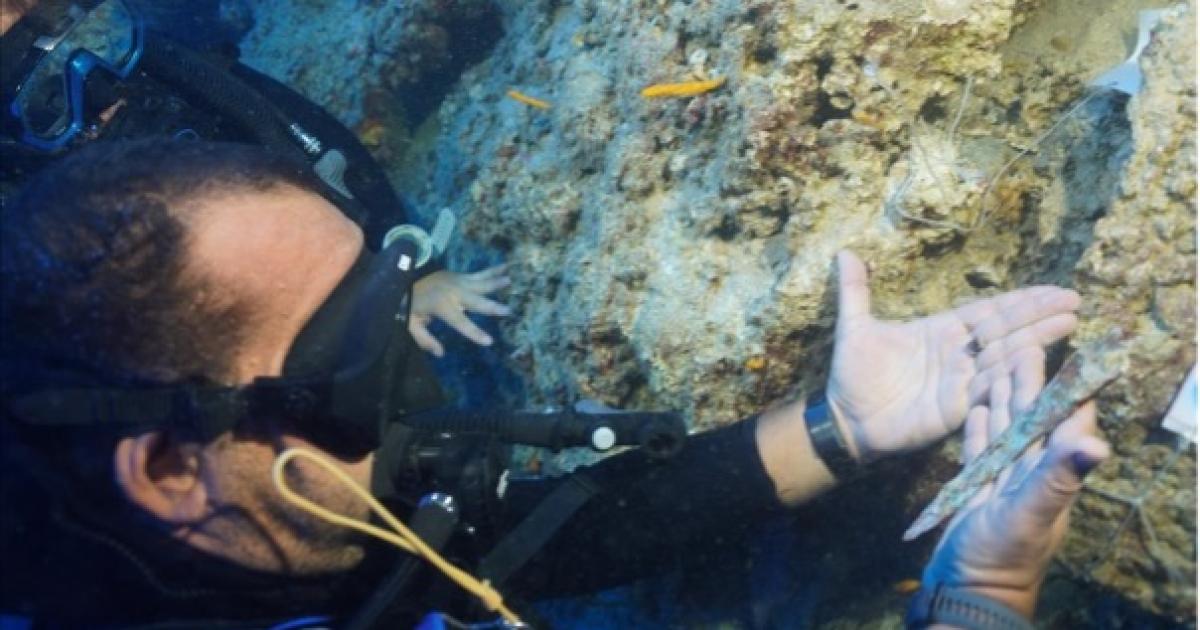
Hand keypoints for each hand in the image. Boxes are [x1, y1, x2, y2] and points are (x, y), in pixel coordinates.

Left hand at [409, 265, 510, 356]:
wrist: (404, 277)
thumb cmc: (409, 305)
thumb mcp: (411, 324)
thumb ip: (425, 339)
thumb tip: (440, 353)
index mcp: (442, 306)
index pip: (461, 323)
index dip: (475, 333)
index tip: (489, 341)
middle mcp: (452, 293)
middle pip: (476, 302)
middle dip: (492, 307)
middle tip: (508, 311)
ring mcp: (457, 282)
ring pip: (480, 284)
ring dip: (496, 283)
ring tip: (509, 280)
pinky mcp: (459, 276)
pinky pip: (479, 274)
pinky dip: (492, 270)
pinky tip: (505, 267)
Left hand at [827, 250, 1080, 461]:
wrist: (844, 419)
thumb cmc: (852, 374)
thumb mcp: (854, 327)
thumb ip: (855, 291)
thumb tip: (844, 252)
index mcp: (942, 331)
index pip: (989, 311)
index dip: (1021, 301)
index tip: (1055, 289)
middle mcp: (959, 354)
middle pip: (1005, 331)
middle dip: (1039, 316)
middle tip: (1074, 302)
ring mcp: (961, 381)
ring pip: (1003, 358)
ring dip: (1035, 342)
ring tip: (1068, 325)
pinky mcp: (956, 408)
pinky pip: (989, 391)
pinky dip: (1011, 378)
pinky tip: (1037, 364)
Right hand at [920, 376, 1109, 617]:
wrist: (964, 591)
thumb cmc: (999, 558)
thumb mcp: (1028, 514)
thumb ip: (1057, 478)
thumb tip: (1096, 443)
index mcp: (1052, 476)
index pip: (1067, 423)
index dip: (1068, 389)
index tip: (1068, 355)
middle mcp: (1032, 475)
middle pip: (1035, 420)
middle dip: (1031, 384)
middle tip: (1024, 346)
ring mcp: (1005, 482)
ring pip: (1007, 430)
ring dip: (1003, 398)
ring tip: (998, 365)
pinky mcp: (978, 490)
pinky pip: (981, 450)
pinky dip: (980, 426)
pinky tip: (976, 407)